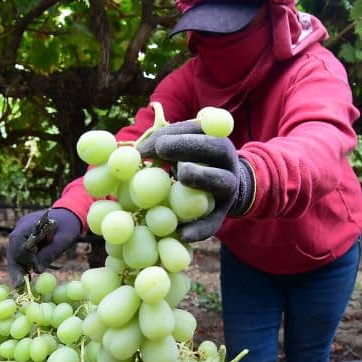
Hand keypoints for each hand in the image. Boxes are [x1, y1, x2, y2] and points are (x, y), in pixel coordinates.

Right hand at [6, 208, 81, 286]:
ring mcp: (21, 234)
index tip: (34, 269)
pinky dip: (23, 266)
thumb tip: (37, 271)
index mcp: (29, 223)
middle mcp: (21, 228)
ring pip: (14, 254)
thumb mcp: (63, 239)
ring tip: (20, 286)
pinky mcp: (25, 240)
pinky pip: (20, 254)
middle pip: (12, 250)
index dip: (25, 258)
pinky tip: (25, 278)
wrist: (70, 215)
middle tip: (18, 286)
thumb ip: (50, 253)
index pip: (18, 243)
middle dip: (16, 269)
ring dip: (18, 269)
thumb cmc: (69, 225)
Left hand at [138, 120, 254, 241]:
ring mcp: (228, 189)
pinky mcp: (222, 214)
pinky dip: (199, 229)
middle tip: (162, 149)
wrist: (223, 190)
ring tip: (181, 176)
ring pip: (222, 182)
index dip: (175, 132)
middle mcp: (227, 162)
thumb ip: (163, 145)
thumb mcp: (182, 150)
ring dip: (202, 177)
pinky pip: (214, 222)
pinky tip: (182, 233)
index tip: (152, 141)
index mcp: (215, 140)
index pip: (198, 129)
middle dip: (189, 146)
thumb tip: (132, 152)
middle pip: (216, 149)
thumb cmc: (192, 164)